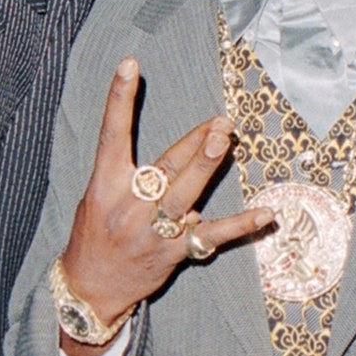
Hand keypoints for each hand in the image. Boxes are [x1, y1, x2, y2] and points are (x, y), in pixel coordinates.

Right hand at [57, 57, 275, 355]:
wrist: (89, 290)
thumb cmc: (94, 235)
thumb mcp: (97, 197)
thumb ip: (134, 175)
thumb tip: (185, 160)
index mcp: (104, 185)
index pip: (113, 133)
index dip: (119, 98)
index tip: (130, 66)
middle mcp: (128, 205)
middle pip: (165, 164)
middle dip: (193, 141)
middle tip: (219, 120)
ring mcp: (151, 230)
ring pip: (185, 193)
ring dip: (207, 165)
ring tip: (225, 139)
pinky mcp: (172, 253)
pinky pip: (211, 236)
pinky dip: (241, 225)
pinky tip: (266, 215)